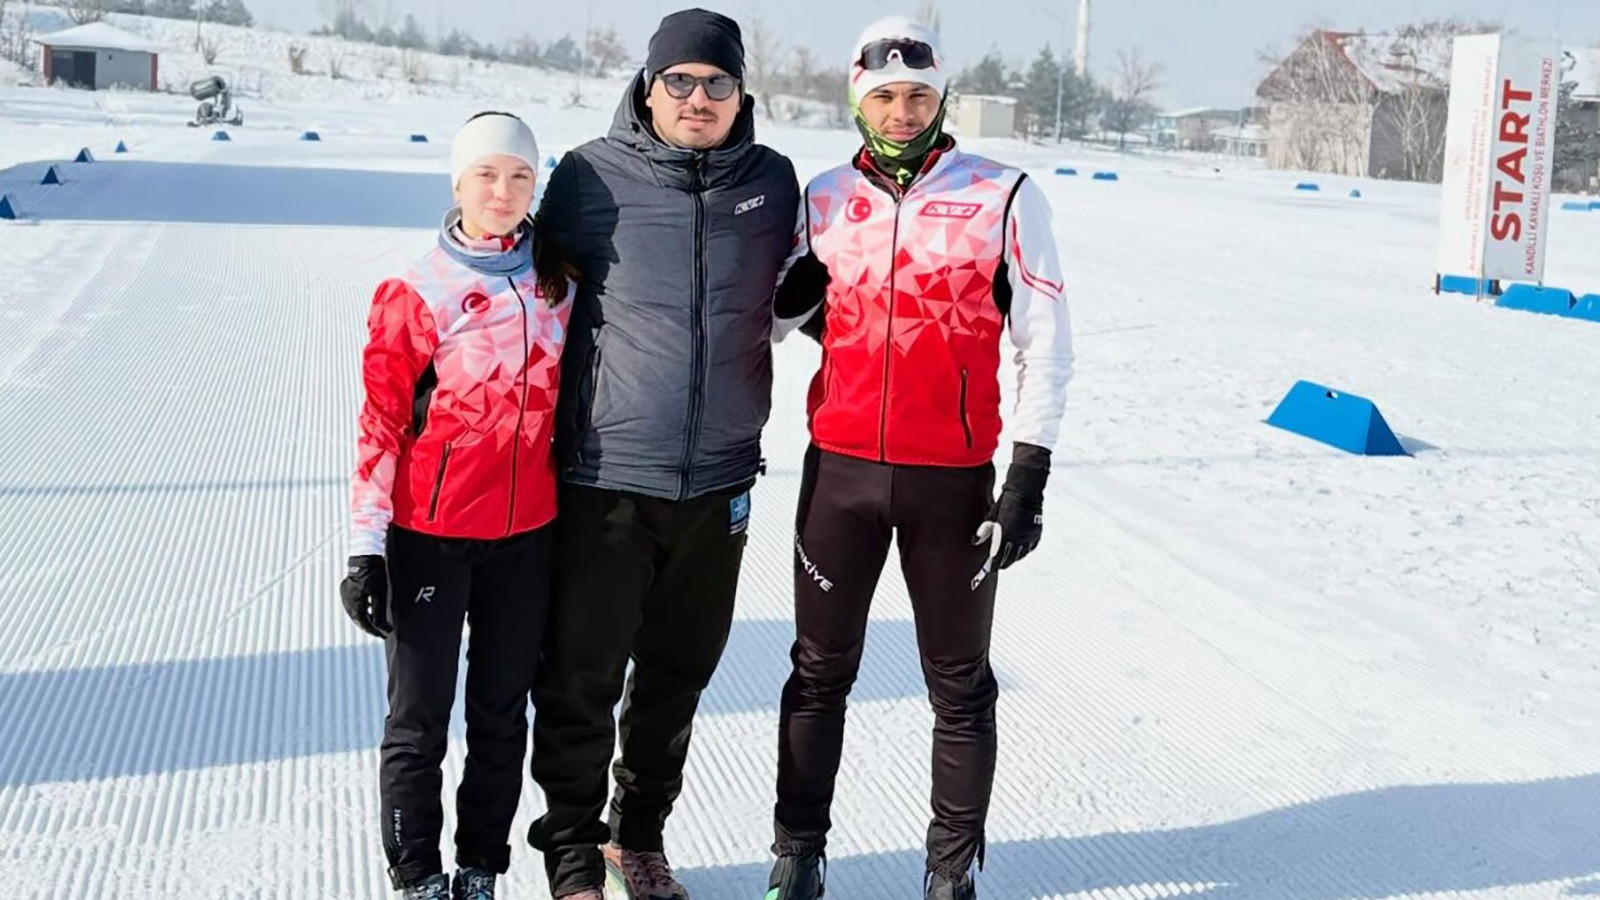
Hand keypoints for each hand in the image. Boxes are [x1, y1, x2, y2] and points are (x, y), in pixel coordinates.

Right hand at [340, 555, 391, 637]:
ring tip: (375, 623)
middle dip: (369, 626)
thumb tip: (383, 628)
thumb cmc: (374, 573)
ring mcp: (345, 594)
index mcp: (353, 603)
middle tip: (380, 632)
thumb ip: (379, 613)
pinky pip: (353, 604)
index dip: (374, 631)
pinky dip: (361, 609)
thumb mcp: (379, 595)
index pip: (364, 623)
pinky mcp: (346, 589)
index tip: (383, 635)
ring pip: (354, 612)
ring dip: (364, 618)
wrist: (366, 555)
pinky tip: (369, 609)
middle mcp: (346, 600)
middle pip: (358, 619)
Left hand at [973, 444, 1049, 570]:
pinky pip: (1029, 548)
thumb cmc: (1005, 500)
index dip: (992, 565)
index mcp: (1006, 534)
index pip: (998, 556)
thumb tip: (974, 542)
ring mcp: (1029, 537)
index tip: (987, 569)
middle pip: (1009, 559)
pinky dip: (1023, 550)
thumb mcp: (991, 515)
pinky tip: (1019, 550)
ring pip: (1020, 555)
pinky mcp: (1036, 534)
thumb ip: (984, 531)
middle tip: (995, 565)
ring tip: (1006, 559)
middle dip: (1001, 563)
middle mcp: (1019, 538)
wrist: (1025, 490)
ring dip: (1012, 557)